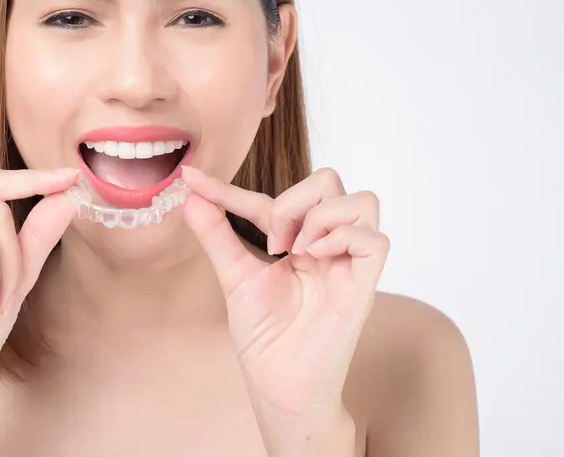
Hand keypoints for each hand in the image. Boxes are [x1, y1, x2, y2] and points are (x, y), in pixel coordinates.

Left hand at [181, 165, 388, 420]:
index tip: (191, 179)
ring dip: (319, 216)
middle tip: (272, 241)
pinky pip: (374, 239)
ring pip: (362, 201)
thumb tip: (189, 195)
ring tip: (295, 250)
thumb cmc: (265, 337)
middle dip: (293, 199)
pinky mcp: (363, 285)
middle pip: (330, 182)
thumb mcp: (234, 276)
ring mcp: (348, 264)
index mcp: (299, 242)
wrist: (278, 384)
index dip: (229, 188)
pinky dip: (341, 237)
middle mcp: (328, 247)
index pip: (272, 198)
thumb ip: (216, 234)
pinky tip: (313, 258)